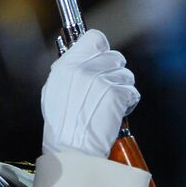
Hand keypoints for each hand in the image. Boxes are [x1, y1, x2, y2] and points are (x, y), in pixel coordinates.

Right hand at [40, 29, 139, 158]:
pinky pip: (132, 92)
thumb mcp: (53, 90)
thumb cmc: (61, 125)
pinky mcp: (116, 95)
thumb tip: (81, 57)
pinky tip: (116, 112)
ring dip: (122, 88)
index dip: (101, 49)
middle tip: (107, 88)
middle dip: (114, 71)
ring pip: (126, 74)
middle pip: (115, 56)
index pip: (94, 38)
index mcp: (67, 65)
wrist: (72, 148)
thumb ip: (68, 70)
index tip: (101, 59)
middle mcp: (84, 69)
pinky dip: (128, 102)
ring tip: (110, 103)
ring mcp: (102, 81)